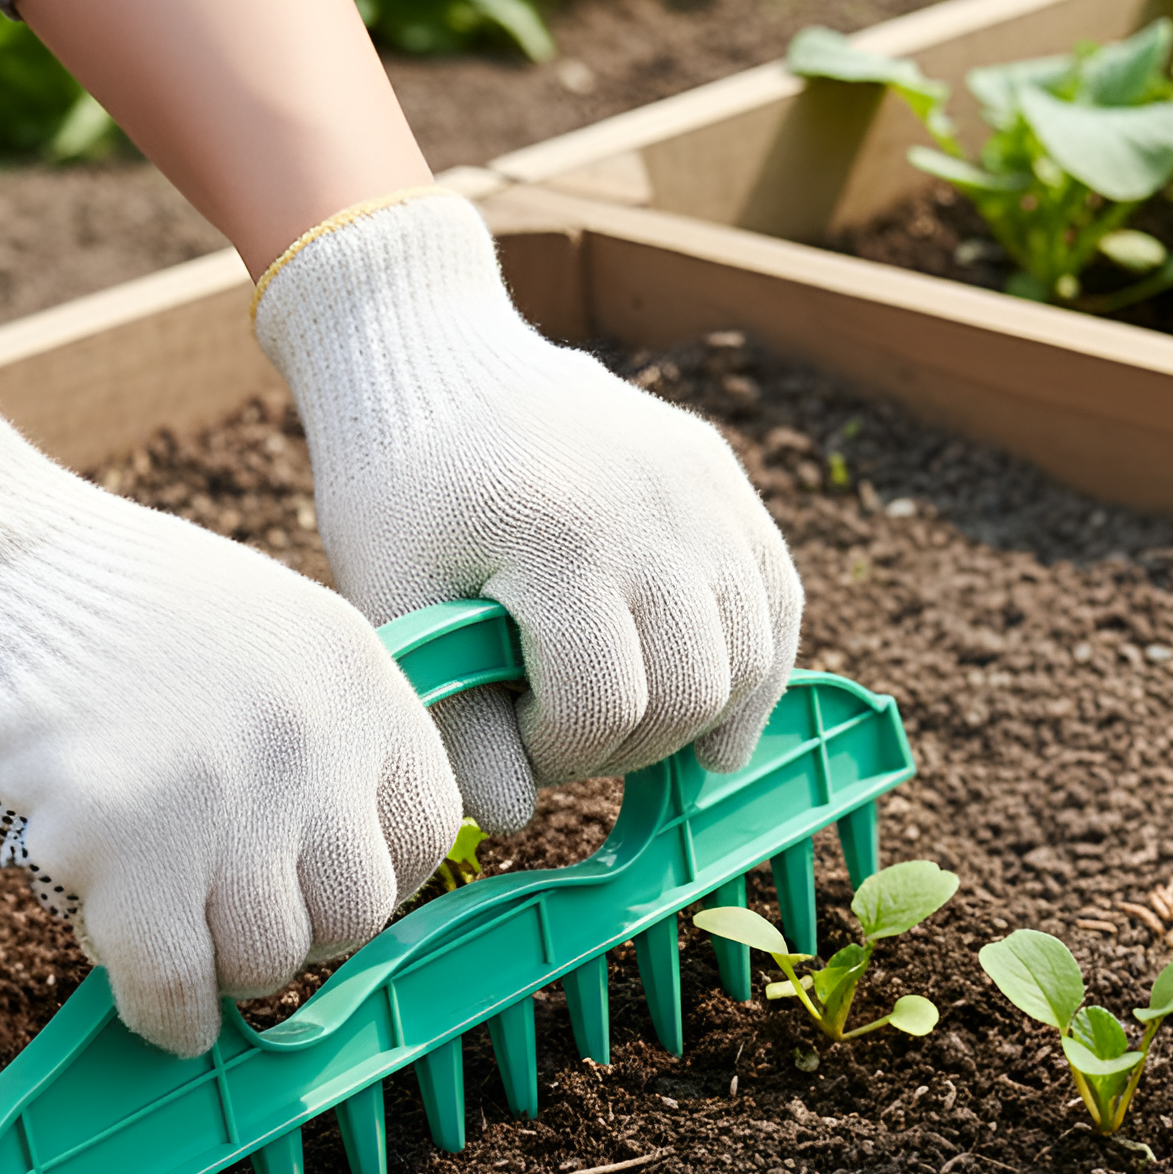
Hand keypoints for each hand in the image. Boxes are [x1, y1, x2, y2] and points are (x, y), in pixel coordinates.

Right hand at [0, 365, 459, 1055]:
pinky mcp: (124, 845)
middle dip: (294, 932)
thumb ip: (317, 740)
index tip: (310, 887)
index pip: (427, 836)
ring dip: (218, 968)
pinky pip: (176, 986)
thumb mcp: (259, 632)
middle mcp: (310, 734)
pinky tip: (145, 998)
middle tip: (225, 913)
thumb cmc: (96, 606)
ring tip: (164, 924)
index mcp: (355, 675)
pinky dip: (163, 1012)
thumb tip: (329, 877)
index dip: (368, 879)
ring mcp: (220, 791)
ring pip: (269, 960)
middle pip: (356, 913)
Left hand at [254, 188, 803, 832]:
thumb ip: (454, 720)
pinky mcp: (721, 476)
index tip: (513, 740)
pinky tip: (715, 714)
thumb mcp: (396, 603)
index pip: (604, 707)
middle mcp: (652, 506)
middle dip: (629, 743)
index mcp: (560, 538)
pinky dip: (754, 666)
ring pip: (749, 654)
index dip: (559, 753)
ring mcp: (700, 486)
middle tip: (568, 734)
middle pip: (691, 692)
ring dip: (693, 714)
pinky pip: (776, 598)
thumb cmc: (397, 489)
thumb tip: (518, 820)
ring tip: (626, 715)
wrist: (432, 353)